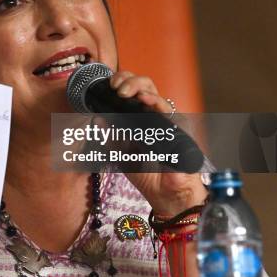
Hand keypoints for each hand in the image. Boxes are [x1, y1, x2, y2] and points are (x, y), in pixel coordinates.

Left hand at [109, 71, 206, 215]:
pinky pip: (169, 112)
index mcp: (140, 119)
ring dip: (140, 89)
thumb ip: (111, 138)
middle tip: (116, 87)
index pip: (133, 93)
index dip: (122, 83)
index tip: (108, 86)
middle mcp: (155, 117)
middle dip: (130, 80)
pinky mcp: (179, 131)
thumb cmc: (146, 174)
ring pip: (156, 96)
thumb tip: (97, 119)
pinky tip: (146, 100)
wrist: (166, 196)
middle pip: (145, 87)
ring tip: (125, 91)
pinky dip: (157, 104)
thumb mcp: (122, 155)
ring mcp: (168, 123)